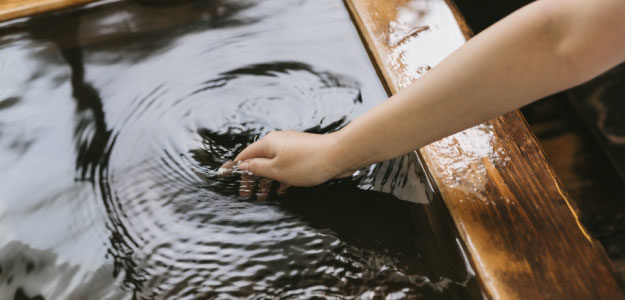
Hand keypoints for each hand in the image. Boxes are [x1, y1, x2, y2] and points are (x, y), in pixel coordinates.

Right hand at [234, 130, 352, 186]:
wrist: (339, 155)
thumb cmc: (308, 162)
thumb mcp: (277, 169)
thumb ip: (257, 168)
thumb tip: (243, 165)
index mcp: (268, 143)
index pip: (245, 155)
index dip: (235, 167)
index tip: (225, 176)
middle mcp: (278, 142)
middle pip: (258, 160)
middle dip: (251, 178)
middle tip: (246, 195)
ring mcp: (292, 147)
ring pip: (273, 165)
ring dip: (267, 180)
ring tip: (262, 196)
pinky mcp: (303, 154)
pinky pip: (286, 166)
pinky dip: (281, 178)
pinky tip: (281, 190)